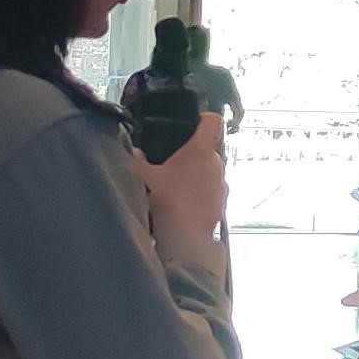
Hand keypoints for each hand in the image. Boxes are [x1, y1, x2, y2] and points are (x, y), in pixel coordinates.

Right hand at [140, 110, 230, 247]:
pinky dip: (200, 195)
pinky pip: (211, 193)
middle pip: (208, 150)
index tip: (192, 123)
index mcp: (201, 151)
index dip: (203, 118)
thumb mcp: (144, 177)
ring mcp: (223, 186)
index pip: (213, 122)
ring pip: (210, 173)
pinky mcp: (223, 206)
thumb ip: (137, 161)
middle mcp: (217, 165)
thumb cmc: (168, 202)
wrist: (186, 241)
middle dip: (192, 155)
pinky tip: (183, 205)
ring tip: (175, 187)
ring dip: (197, 176)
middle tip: (172, 162)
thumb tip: (135, 153)